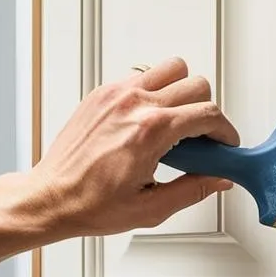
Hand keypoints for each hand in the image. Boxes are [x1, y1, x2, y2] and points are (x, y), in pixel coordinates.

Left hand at [26, 57, 239, 239]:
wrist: (50, 197)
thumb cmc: (89, 204)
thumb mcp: (152, 208)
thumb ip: (193, 189)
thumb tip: (218, 178)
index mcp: (150, 131)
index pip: (208, 113)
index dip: (225, 130)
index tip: (224, 143)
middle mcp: (134, 104)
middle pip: (196, 85)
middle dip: (207, 111)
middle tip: (201, 137)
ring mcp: (116, 94)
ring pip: (171, 68)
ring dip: (182, 90)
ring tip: (177, 119)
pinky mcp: (102, 93)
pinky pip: (141, 76)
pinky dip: (154, 90)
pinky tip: (149, 118)